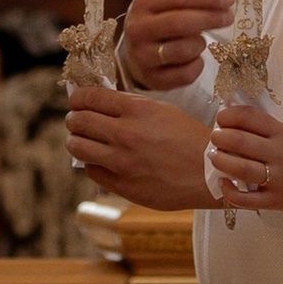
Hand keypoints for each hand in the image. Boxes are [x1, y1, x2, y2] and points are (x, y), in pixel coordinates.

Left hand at [64, 90, 212, 210]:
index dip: (77, 98)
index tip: (76, 101)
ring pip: (78, 147)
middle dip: (73, 119)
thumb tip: (98, 104)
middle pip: (79, 121)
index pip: (89, 98)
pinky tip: (99, 160)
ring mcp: (122, 162)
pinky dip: (91, 163)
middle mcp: (125, 134)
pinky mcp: (123, 185)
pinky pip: (92, 170)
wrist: (209, 174)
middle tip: (75, 121)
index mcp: (136, 110)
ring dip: (75, 141)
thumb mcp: (161, 110)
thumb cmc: (188, 139)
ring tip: (80, 140)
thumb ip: (129, 106)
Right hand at [121, 0, 234, 91]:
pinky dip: (198, 65)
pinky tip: (196, 58)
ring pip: (183, 50)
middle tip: (229, 18)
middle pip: (179, 23)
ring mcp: (141, 56)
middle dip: (210, 19)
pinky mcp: (151, 79)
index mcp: (143, 2)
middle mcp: (137, 28)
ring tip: (202, 40)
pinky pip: (185, 74)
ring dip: (200, 44)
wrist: (138, 49)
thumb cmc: (164, 17)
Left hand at [205, 101, 282, 230]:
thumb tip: (233, 118)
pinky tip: (223, 182)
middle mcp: (281, 155)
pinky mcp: (275, 201)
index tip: (222, 119)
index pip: (250, 117)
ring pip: (240, 168)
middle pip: (240, 141)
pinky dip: (229, 191)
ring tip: (215, 156)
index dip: (228, 115)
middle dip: (220, 137)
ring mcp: (278, 179)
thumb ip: (266, 128)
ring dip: (220, 160)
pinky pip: (245, 199)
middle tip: (216, 138)